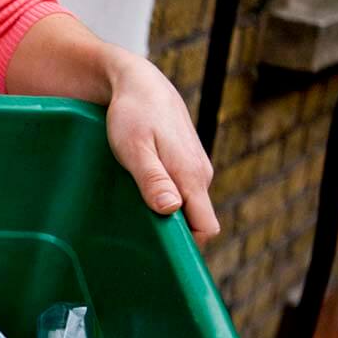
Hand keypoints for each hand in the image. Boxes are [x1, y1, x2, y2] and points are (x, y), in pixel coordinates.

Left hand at [104, 51, 218, 244]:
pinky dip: (166, 200)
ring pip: (189, 207)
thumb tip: (171, 210)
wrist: (140, 84)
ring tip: (136, 215)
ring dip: (168, 215)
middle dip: (175, 234)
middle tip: (139, 238)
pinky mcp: (186, 164)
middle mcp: (200, 176)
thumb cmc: (132, 115)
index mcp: (192, 177)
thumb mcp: (135, 149)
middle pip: (198, 222)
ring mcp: (195, 169)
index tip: (161, 253)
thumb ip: (153, 180)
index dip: (188, 245)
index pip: (206, 227)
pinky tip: (142, 196)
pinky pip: (183, 193)